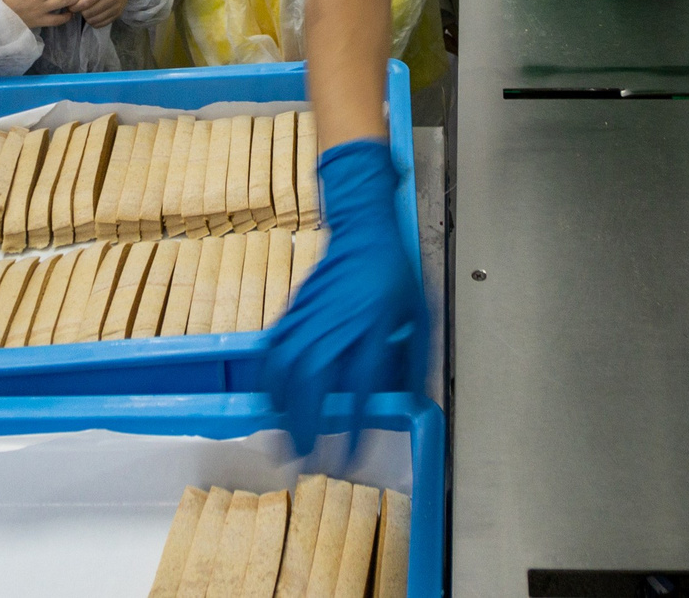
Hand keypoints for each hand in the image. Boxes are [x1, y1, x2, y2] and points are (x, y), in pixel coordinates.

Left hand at [67, 0, 135, 25]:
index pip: (86, 2)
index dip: (74, 5)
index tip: (71, 2)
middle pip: (89, 13)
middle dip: (80, 10)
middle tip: (79, 3)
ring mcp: (117, 7)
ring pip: (94, 20)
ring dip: (86, 16)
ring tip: (86, 6)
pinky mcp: (118, 14)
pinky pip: (100, 24)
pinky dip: (93, 20)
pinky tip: (92, 11)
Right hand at [257, 139, 422, 454]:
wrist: (365, 229)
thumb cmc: (396, 276)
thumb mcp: (420, 318)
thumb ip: (412, 362)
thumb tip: (409, 405)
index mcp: (375, 325)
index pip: (360, 383)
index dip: (351, 424)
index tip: (346, 459)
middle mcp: (339, 321)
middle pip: (312, 375)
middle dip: (303, 420)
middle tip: (302, 457)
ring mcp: (311, 313)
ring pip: (286, 361)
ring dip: (280, 403)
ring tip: (281, 436)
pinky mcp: (294, 308)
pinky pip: (274, 344)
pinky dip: (269, 376)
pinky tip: (271, 398)